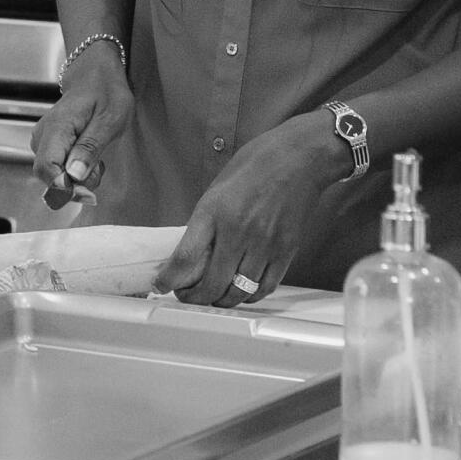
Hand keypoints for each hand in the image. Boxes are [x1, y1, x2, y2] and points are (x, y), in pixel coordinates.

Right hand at [29, 47, 131, 208]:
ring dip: (77, 177)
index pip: (46, 168)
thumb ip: (91, 147)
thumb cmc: (105, 91)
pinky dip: (75, 170)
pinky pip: (57, 167)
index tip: (88, 190)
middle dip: (75, 184)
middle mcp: (43, 135)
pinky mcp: (48, 144)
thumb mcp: (110, 118)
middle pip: (48, 176)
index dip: (65, 186)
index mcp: (57, 127)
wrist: (94, 73)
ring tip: (97, 158)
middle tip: (99, 168)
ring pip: (53, 174)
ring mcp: (43, 140)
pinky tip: (88, 157)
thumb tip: (74, 175)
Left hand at [152, 111, 338, 306]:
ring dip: (222, 301)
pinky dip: (250, 296)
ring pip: (239, 291)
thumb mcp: (217, 188)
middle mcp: (238, 232)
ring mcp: (264, 244)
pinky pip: (265, 287)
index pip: (185, 257)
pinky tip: (242, 292)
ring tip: (213, 298)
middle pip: (212, 283)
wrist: (299, 158)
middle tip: (187, 296)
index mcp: (214, 211)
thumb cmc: (255, 165)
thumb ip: (205, 221)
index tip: (161, 285)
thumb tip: (191, 252)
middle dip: (194, 298)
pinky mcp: (286, 251)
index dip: (170, 279)